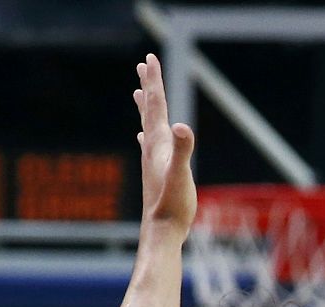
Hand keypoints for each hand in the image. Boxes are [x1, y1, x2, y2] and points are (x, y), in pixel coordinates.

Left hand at [133, 54, 195, 236]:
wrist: (161, 231)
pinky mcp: (156, 173)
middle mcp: (153, 148)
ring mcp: (152, 160)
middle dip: (149, 86)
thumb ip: (183, 150)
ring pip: (148, 125)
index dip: (154, 81)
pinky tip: (143, 137)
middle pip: (150, 110)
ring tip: (141, 93)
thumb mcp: (182, 175)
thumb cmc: (173, 205)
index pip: (156, 105)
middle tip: (145, 64)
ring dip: (146, 107)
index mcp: (159, 143)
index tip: (149, 58)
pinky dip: (148, 134)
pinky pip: (150, 145)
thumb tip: (183, 127)